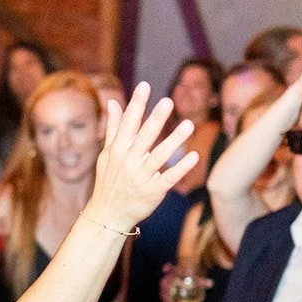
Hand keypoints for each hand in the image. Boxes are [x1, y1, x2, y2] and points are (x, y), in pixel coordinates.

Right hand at [83, 83, 197, 231]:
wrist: (107, 215)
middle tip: (168, 101)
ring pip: (159, 157)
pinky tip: (194, 156)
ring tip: (189, 124)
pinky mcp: (153, 192)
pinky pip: (169, 178)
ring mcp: (141, 177)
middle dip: (155, 120)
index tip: (144, 86)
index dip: (136, 104)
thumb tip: (112, 102)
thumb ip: (114, 127)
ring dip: (174, 141)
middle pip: (144, 137)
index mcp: (118, 150)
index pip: (128, 123)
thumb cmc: (109, 180)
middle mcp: (128, 162)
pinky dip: (181, 168)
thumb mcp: (107, 154)